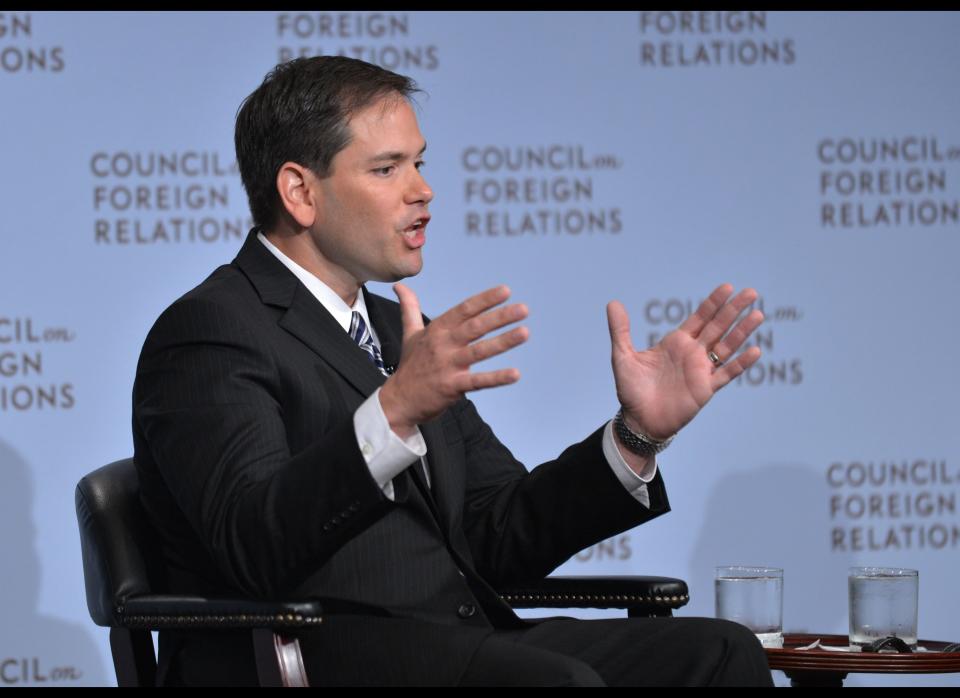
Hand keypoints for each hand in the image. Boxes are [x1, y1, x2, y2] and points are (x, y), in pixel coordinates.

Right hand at [379, 283, 528, 435]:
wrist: (399, 400)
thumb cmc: (410, 365)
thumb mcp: (410, 334)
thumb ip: (409, 308)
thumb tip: (399, 286)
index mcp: (437, 330)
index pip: (464, 310)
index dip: (485, 300)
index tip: (506, 291)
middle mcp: (442, 345)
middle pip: (475, 327)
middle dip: (500, 317)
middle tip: (524, 309)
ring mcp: (447, 366)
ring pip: (479, 351)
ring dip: (503, 342)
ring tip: (525, 332)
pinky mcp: (452, 387)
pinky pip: (478, 381)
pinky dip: (496, 378)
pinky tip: (515, 374)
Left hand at [607, 284, 763, 441]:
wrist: (638, 420)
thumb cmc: (631, 389)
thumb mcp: (622, 356)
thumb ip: (620, 330)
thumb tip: (613, 303)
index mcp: (676, 342)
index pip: (699, 317)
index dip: (713, 303)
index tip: (728, 287)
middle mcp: (692, 353)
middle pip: (718, 327)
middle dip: (734, 310)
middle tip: (751, 292)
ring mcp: (701, 370)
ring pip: (727, 346)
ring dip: (742, 332)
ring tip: (758, 315)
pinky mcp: (706, 389)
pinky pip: (727, 373)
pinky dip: (741, 363)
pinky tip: (755, 351)